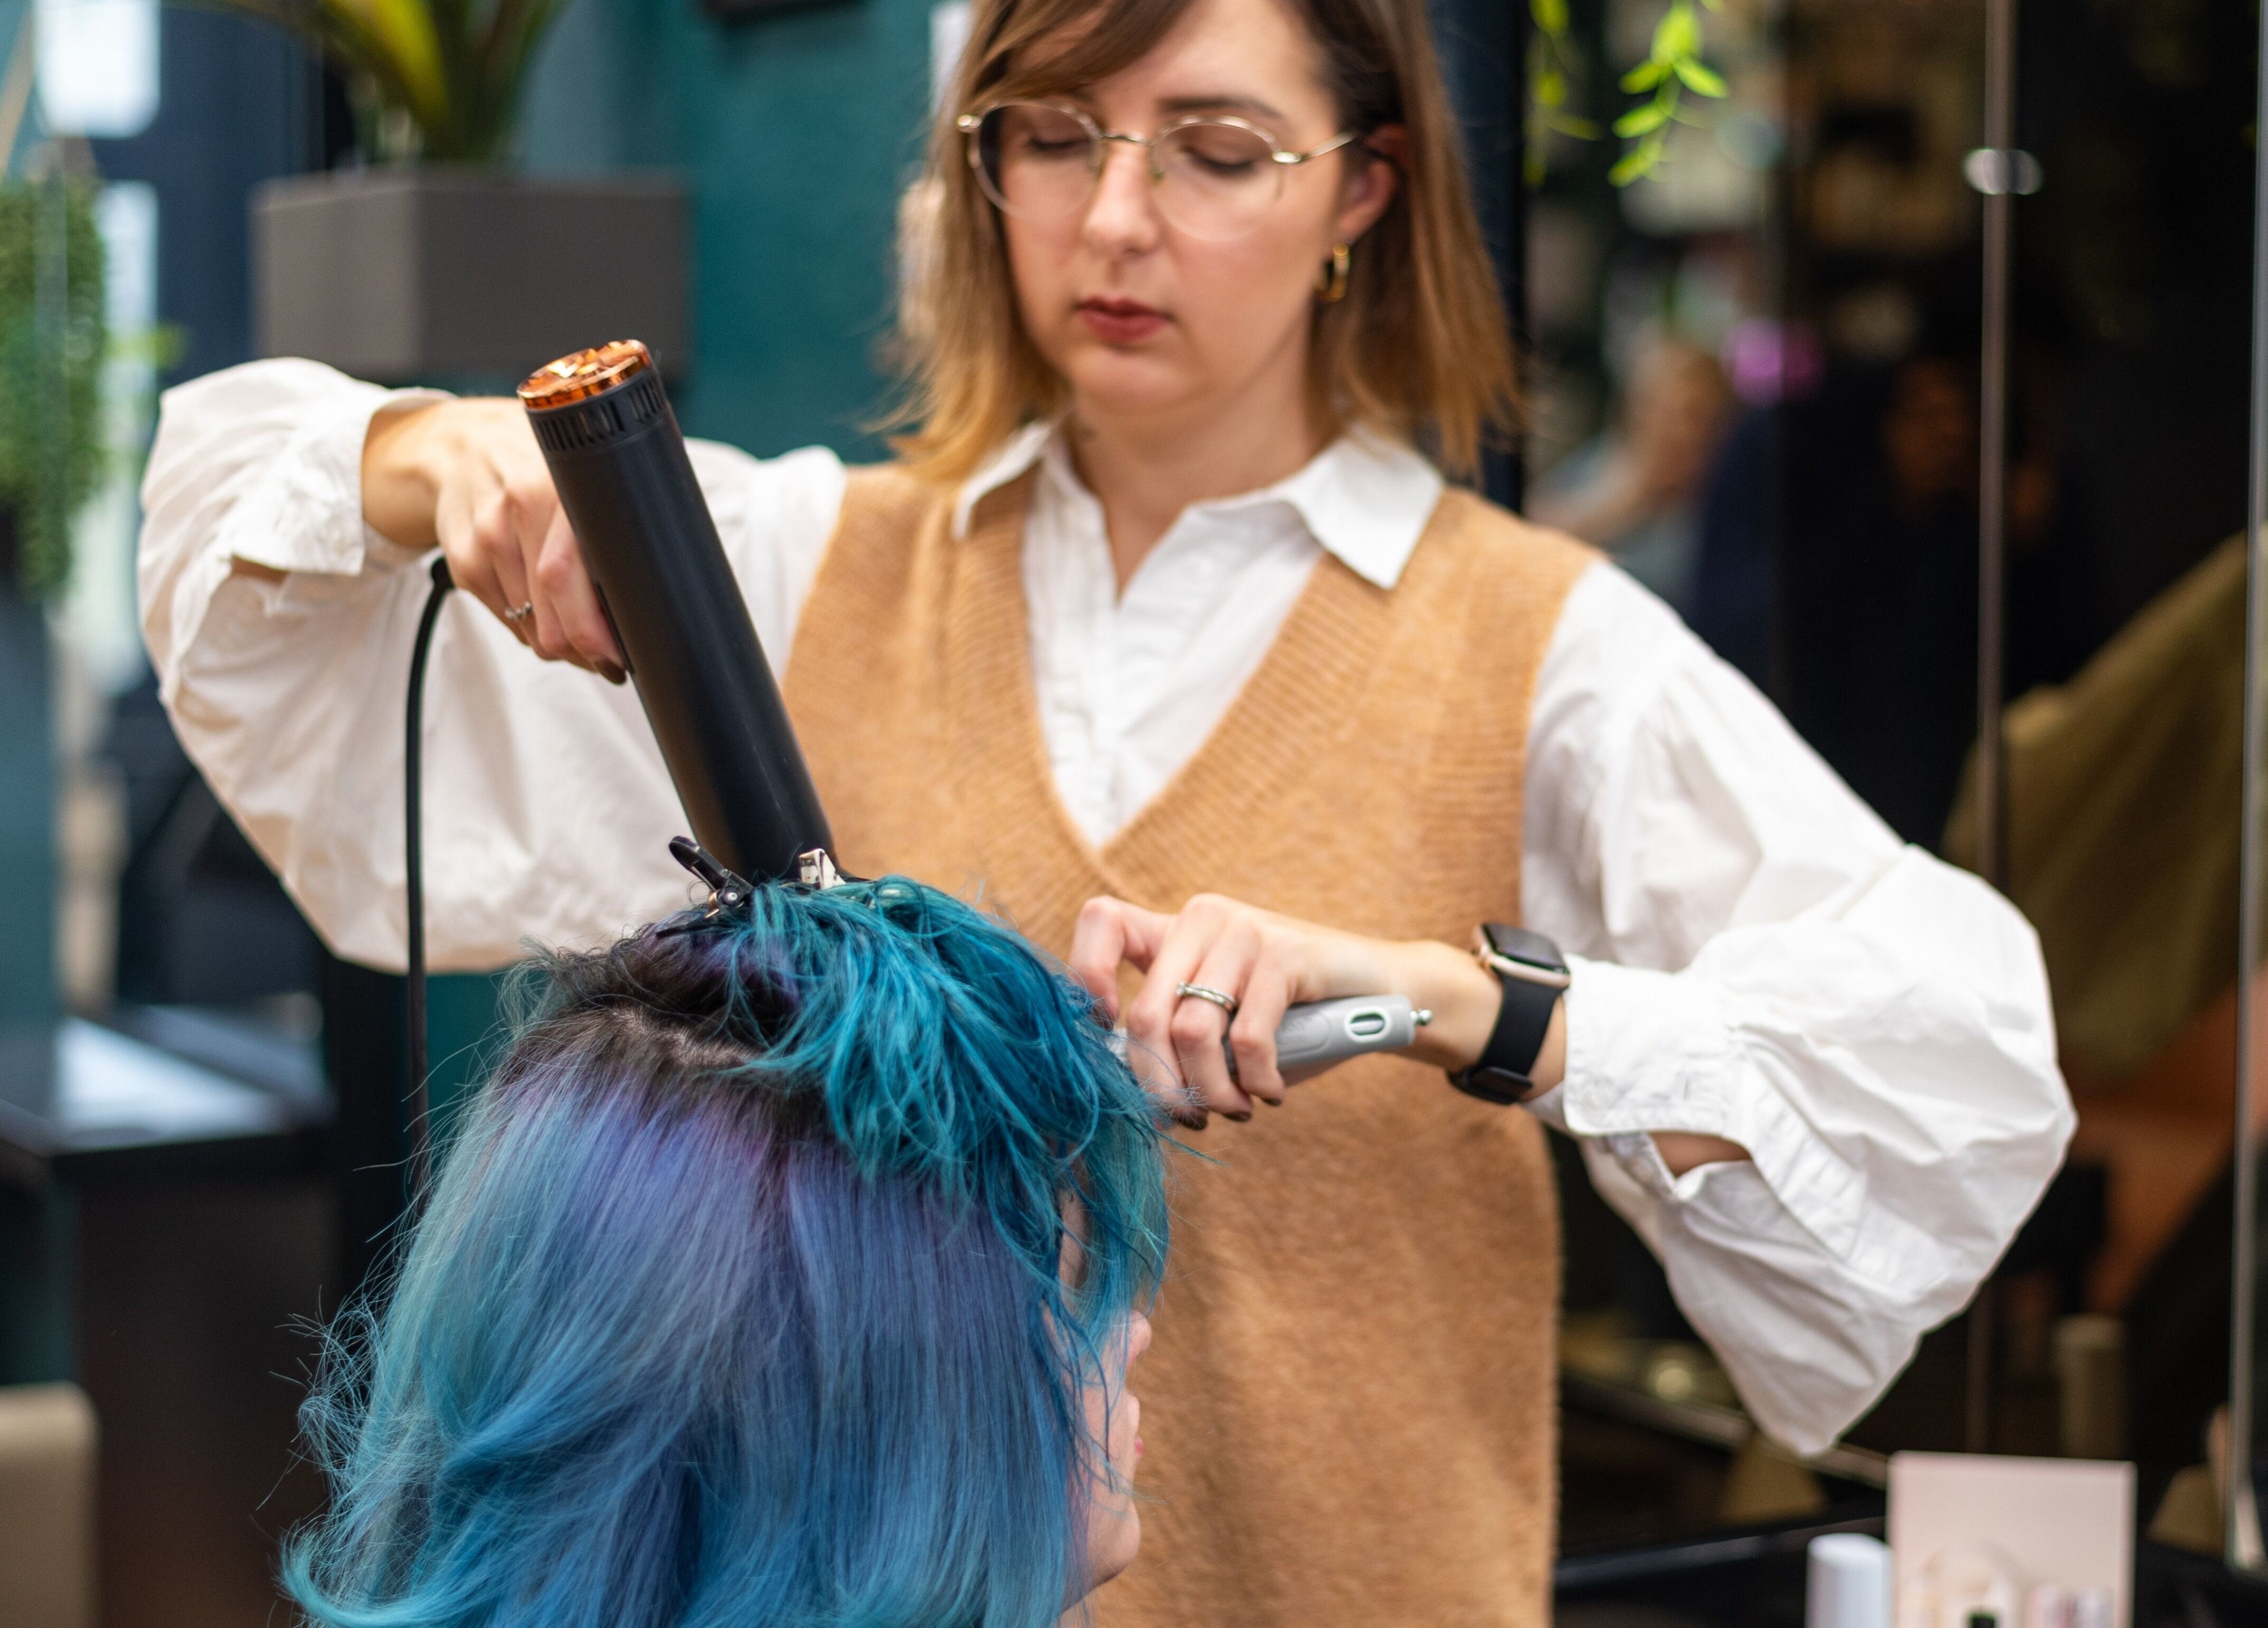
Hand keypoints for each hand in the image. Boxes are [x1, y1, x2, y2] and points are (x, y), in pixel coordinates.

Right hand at [362, 398, 624, 678]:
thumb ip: (611, 526)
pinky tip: (550, 614)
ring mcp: (484, 540)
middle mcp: (515, 511)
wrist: (465, 445)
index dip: (595, 631)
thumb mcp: (583, 481)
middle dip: (586, 651)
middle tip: (611, 659)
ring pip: (531, 628)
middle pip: (549, 614)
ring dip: (563, 645)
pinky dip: (534, 630)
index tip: (622, 654)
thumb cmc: (542, 467)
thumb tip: (648, 597)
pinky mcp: (464, 564)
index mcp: (556, 487)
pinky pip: (509, 622)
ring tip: (585, 635)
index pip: (565, 576)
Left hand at [1067, 893, 1539, 1128]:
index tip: (1104, 1032)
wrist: (1382, 992)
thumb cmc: (1292, 1019)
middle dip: (1162, 1085)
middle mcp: (1202, 917)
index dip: (1084, 977)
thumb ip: (1175, 1040)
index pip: (1101, 922)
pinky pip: (1247, 1036)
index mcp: (1175, 929)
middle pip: (1145, 1012)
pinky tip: (1271, 1093)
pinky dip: (1255, 1081)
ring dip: (1212, 1092)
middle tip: (1192, 1115)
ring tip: (1236, 1110)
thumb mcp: (1223, 1023)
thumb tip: (1122, 1094)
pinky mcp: (1285, 952)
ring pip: (1191, 1031)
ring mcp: (1243, 929)